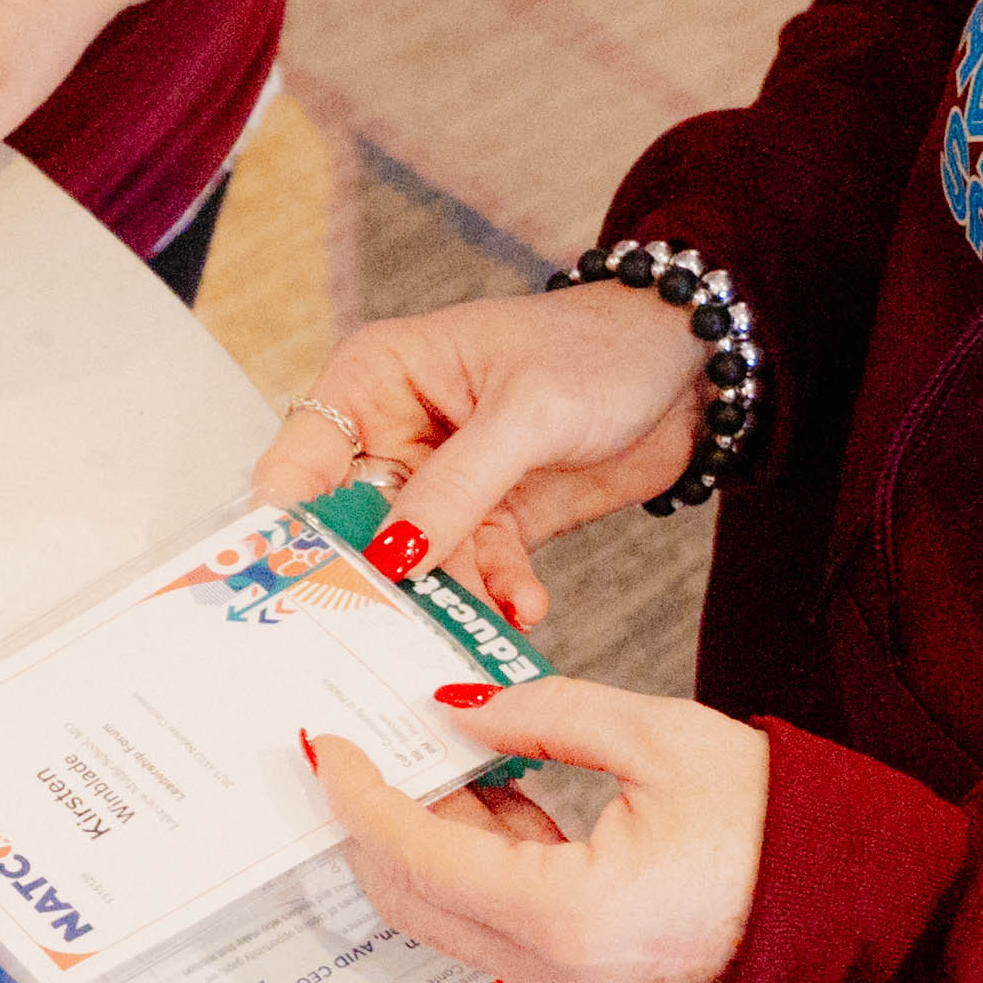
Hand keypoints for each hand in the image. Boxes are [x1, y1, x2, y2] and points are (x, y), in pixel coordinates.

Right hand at [255, 282, 709, 632]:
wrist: (692, 369)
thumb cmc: (601, 349)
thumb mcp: (525, 414)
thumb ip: (456, 488)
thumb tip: (392, 553)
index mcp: (376, 380)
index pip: (299, 463)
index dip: (290, 527)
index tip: (300, 586)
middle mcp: (395, 433)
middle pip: (349, 527)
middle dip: (369, 580)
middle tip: (382, 633)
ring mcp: (441, 484)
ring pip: (414, 564)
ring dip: (443, 600)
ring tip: (473, 630)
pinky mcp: (490, 521)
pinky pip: (472, 575)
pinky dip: (495, 597)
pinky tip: (523, 607)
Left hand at [311, 677, 771, 982]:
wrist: (851, 909)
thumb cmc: (773, 824)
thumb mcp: (658, 738)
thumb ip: (543, 715)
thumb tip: (453, 709)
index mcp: (569, 915)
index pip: (419, 857)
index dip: (360, 798)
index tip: (327, 746)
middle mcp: (554, 974)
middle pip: (413, 900)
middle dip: (377, 822)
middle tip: (368, 748)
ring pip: (447, 918)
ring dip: (429, 842)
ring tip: (451, 761)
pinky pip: (492, 930)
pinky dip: (475, 868)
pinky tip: (498, 803)